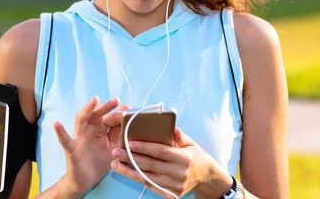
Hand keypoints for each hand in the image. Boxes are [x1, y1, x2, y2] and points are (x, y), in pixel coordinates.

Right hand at [53, 96, 129, 195]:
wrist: (86, 181)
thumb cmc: (100, 161)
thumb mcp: (114, 147)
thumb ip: (120, 135)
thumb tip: (129, 120)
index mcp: (100, 129)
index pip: (108, 118)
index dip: (117, 114)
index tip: (128, 108)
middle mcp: (89, 130)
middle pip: (96, 115)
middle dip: (106, 107)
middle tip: (116, 100)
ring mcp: (79, 138)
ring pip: (82, 121)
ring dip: (88, 109)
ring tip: (94, 100)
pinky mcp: (71, 149)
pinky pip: (65, 140)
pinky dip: (60, 132)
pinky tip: (56, 124)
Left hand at [110, 128, 232, 198]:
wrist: (205, 176)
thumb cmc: (195, 156)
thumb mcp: (191, 143)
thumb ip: (180, 136)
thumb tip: (171, 127)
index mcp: (184, 158)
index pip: (161, 151)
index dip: (144, 147)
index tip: (129, 143)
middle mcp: (179, 173)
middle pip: (151, 165)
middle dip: (131, 158)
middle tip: (115, 151)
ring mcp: (174, 185)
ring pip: (147, 177)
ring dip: (129, 171)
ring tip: (115, 163)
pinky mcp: (170, 194)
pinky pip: (150, 185)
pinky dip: (137, 178)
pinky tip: (126, 172)